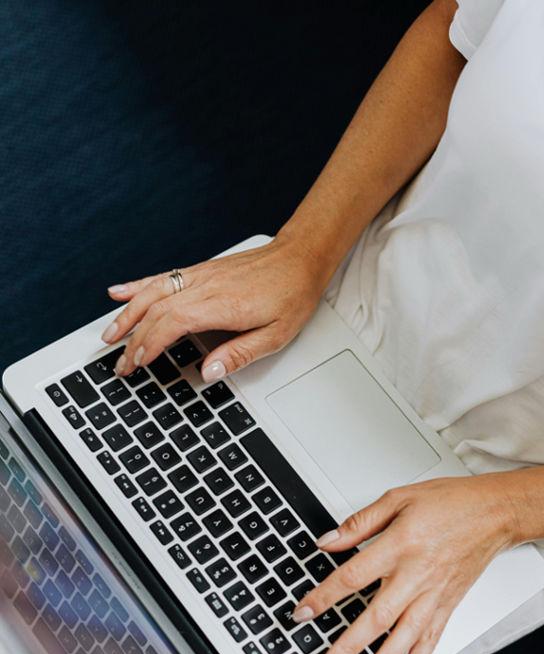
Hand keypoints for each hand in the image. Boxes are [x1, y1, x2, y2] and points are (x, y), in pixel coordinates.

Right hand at [101, 233, 328, 381]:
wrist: (300, 258)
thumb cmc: (291, 294)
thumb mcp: (276, 335)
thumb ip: (239, 354)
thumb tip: (209, 371)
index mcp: (221, 305)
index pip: (172, 324)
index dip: (150, 345)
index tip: (137, 363)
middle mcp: (205, 287)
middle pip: (156, 312)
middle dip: (133, 339)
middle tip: (120, 364)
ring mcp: (200, 276)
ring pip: (152, 293)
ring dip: (127, 315)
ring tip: (109, 335)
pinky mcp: (201, 271)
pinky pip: (162, 277)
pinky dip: (136, 286)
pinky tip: (118, 293)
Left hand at [293, 473, 518, 653]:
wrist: (495, 512)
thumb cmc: (451, 502)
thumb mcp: (399, 498)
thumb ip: (360, 523)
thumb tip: (327, 541)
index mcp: (399, 546)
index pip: (352, 577)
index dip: (323, 597)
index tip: (303, 613)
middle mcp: (416, 574)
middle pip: (376, 617)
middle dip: (349, 646)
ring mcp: (434, 592)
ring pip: (404, 634)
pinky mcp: (449, 602)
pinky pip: (432, 637)